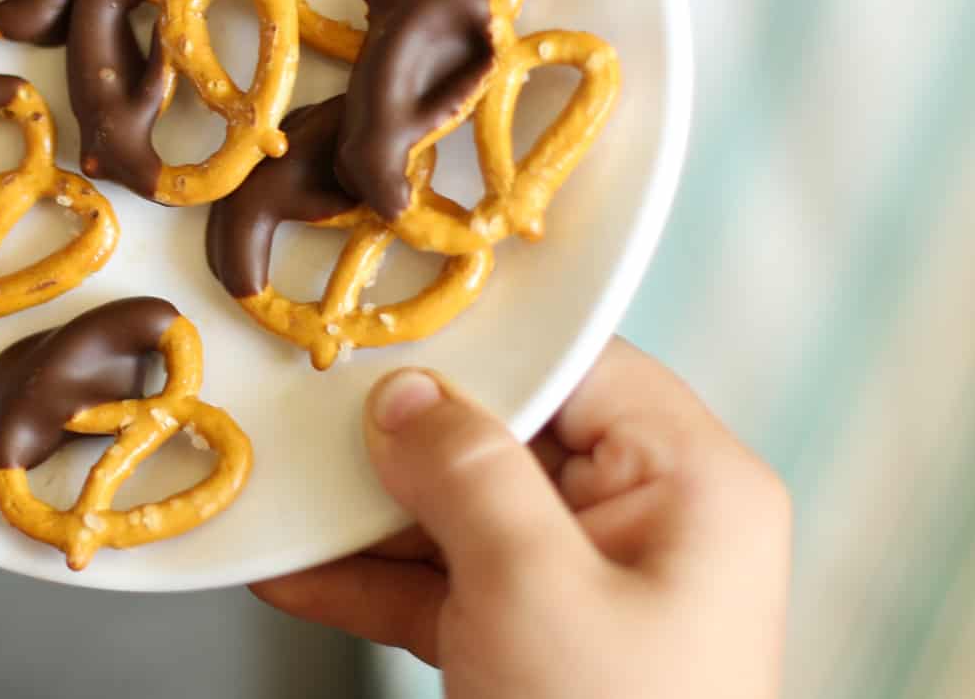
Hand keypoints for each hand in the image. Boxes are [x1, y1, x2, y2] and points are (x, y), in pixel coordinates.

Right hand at [251, 338, 789, 698]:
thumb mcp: (534, 589)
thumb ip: (468, 472)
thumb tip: (406, 395)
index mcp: (694, 483)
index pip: (581, 366)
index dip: (481, 348)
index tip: (383, 327)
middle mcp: (652, 524)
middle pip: (512, 437)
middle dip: (402, 438)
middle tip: (308, 412)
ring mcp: (593, 590)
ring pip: (468, 515)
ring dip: (370, 516)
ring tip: (280, 490)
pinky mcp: (542, 646)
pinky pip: (452, 587)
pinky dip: (376, 584)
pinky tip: (298, 570)